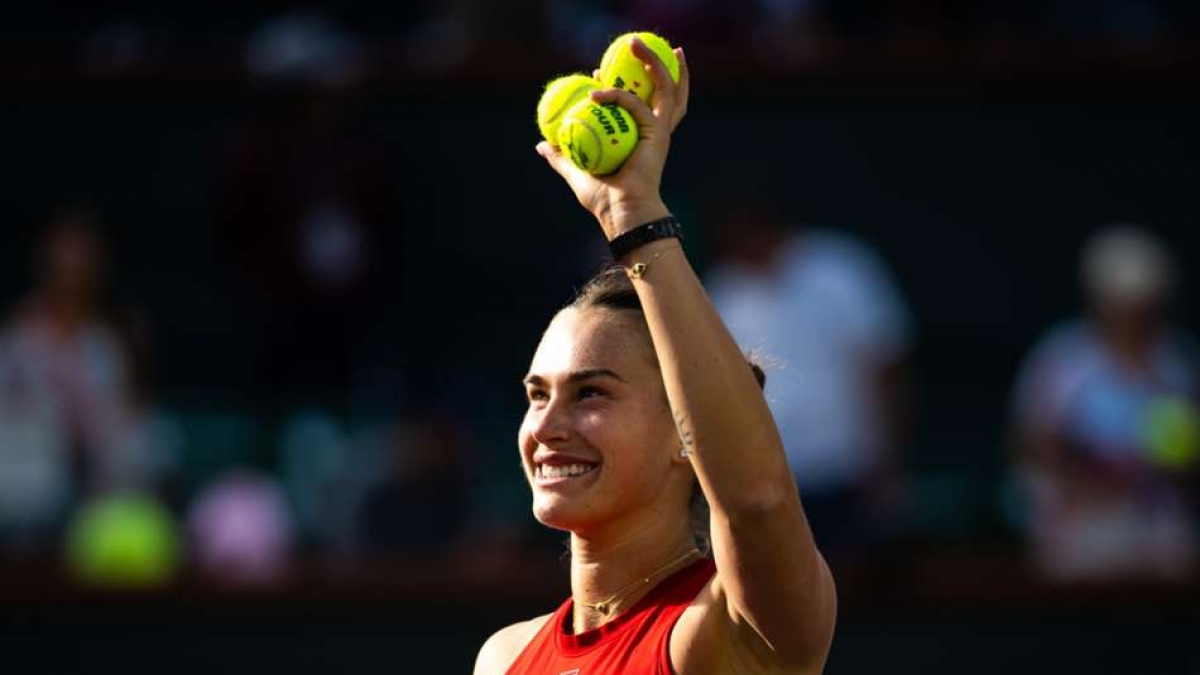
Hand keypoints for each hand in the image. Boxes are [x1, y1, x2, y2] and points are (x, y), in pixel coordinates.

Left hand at [536, 39, 689, 240]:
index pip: (640, 103)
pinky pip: (635, 104)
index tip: (598, 72)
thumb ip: (562, 157)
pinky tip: (595, 90)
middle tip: (638, 44)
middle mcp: (655, 131)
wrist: (621, 213)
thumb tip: (541, 144)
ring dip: (654, 61)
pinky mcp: (658, 132)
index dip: (623, 83)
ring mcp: (660, 130)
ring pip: (665, 87)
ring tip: (637, 43)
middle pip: (666, 89)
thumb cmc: (604, 200)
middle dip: (659, 63)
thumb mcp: (576, 173)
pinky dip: (616, 95)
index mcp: (643, 138)